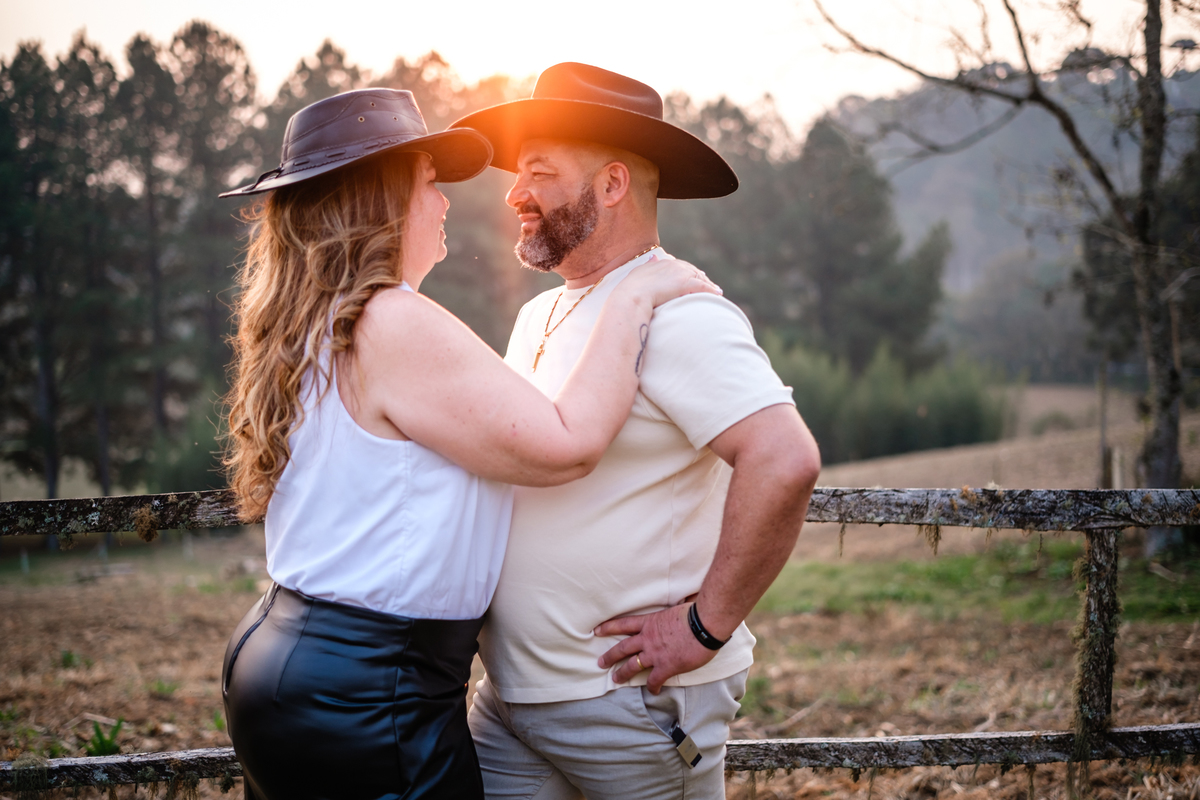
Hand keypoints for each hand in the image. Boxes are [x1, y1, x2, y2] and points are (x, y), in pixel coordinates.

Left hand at [594, 604, 718, 693]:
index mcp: (650, 622)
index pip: (624, 624)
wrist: (704, 625)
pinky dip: (653, 687)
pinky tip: (653, 691)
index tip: (597, 631)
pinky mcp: (666, 666)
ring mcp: (655, 654)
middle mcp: (648, 638)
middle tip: (601, 663)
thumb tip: (687, 598)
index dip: (609, 627)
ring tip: (615, 679)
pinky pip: (655, 680)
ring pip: (632, 666)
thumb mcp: (679, 605)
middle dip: (610, 656)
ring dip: (623, 673)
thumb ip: (676, 605)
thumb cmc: (695, 612)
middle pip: (623, 648)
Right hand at [620, 258, 721, 308]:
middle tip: (708, 284)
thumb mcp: (638, 273)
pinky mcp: (686, 283)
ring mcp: (681, 273)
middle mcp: (673, 265)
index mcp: (662, 263)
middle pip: (692, 270)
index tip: (694, 276)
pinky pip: (703, 286)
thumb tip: (653, 257)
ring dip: (708, 284)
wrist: (633, 296)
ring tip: (715, 290)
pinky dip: (711, 290)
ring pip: (700, 278)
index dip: (688, 272)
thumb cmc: (631, 289)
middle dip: (700, 277)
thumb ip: (648, 265)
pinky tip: (717, 294)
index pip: (680, 266)